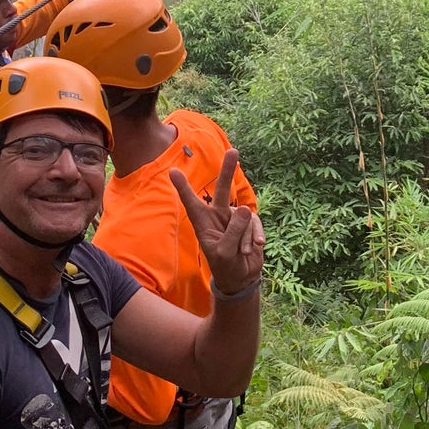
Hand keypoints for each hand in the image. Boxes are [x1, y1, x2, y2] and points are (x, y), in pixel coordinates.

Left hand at [171, 149, 263, 295]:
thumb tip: (245, 209)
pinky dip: (256, 235)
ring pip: (244, 215)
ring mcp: (235, 218)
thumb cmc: (225, 266)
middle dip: (228, 171)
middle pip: (222, 190)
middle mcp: (218, 216)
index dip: (183, 188)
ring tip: (242, 252)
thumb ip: (233, 232)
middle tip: (233, 151)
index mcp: (203, 223)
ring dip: (245, 235)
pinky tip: (256, 247)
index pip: (191, 203)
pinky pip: (255, 222)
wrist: (242, 277)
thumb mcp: (225, 253)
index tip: (172, 171)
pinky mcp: (249, 223)